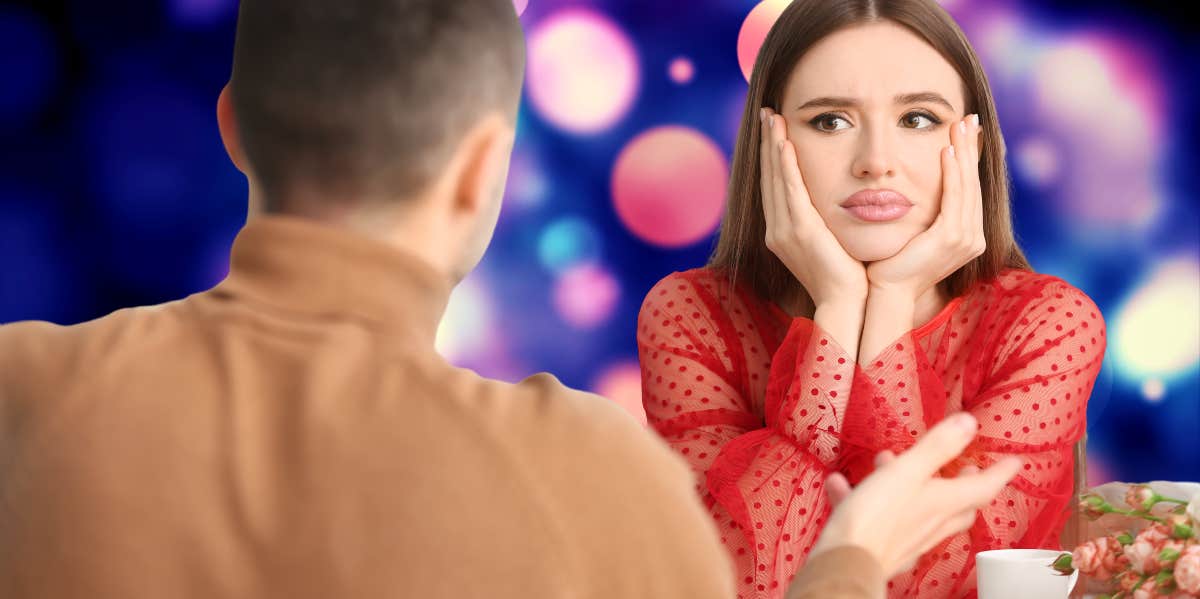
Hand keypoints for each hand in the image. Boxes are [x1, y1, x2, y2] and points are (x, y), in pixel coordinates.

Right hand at [760, 108, 867, 306]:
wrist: (845, 303)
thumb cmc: (847, 276)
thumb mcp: (831, 242)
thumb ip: (825, 219)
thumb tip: (835, 199)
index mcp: (781, 232)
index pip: (774, 185)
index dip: (771, 155)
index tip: (774, 128)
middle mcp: (776, 229)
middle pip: (768, 176)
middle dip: (767, 142)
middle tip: (768, 112)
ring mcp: (784, 230)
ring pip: (775, 179)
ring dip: (773, 145)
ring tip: (773, 117)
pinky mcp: (799, 230)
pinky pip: (790, 190)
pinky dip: (785, 166)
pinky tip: (784, 143)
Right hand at [807, 412, 1020, 577]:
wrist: (845, 561)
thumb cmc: (877, 515)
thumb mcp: (907, 471)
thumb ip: (937, 447)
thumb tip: (970, 423)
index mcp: (943, 503)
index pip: (983, 488)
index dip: (1000, 473)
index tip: (1015, 463)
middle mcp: (932, 522)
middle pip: (960, 506)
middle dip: (966, 487)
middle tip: (969, 471)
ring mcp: (910, 537)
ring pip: (923, 511)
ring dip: (916, 487)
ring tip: (891, 463)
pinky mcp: (885, 546)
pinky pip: (883, 518)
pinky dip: (870, 499)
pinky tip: (841, 486)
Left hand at [864, 114, 985, 300]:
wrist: (886, 293)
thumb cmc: (892, 264)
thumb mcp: (914, 232)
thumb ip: (924, 212)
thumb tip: (917, 186)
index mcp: (966, 236)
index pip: (970, 188)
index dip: (969, 158)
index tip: (964, 131)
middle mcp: (973, 237)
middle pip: (974, 182)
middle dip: (970, 148)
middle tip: (968, 118)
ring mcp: (966, 239)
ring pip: (966, 186)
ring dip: (963, 153)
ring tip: (958, 125)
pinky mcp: (950, 238)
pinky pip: (954, 197)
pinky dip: (951, 173)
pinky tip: (946, 151)